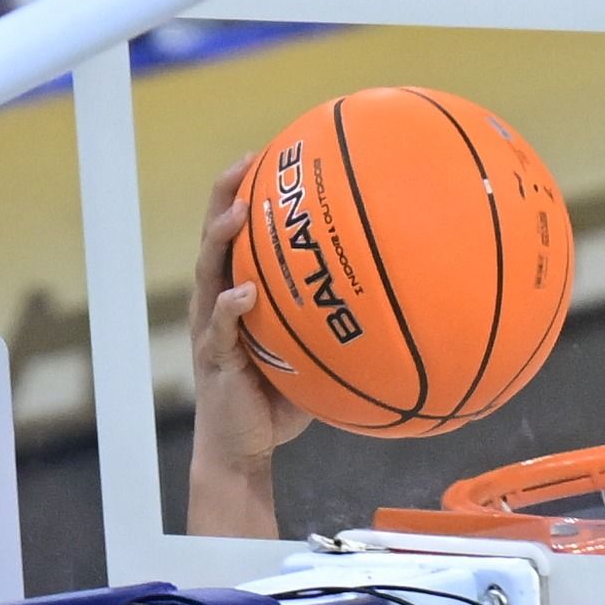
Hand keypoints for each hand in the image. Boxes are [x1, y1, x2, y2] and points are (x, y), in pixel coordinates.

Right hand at [183, 155, 298, 535]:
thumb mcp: (313, 352)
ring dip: (221, 240)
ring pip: (208, 272)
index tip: (266, 156)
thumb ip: (335, 322)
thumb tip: (396, 301)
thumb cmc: (280, 400)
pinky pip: (220, 327)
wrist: (245, 448)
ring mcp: (211, 328)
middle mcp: (217, 302)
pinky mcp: (214, 358)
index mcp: (236, 294)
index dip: (245, 193)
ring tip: (237, 214)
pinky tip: (245, 291)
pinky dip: (231, 306)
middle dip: (224, 196)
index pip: (237, 234)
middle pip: (213, 237)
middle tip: (244, 163)